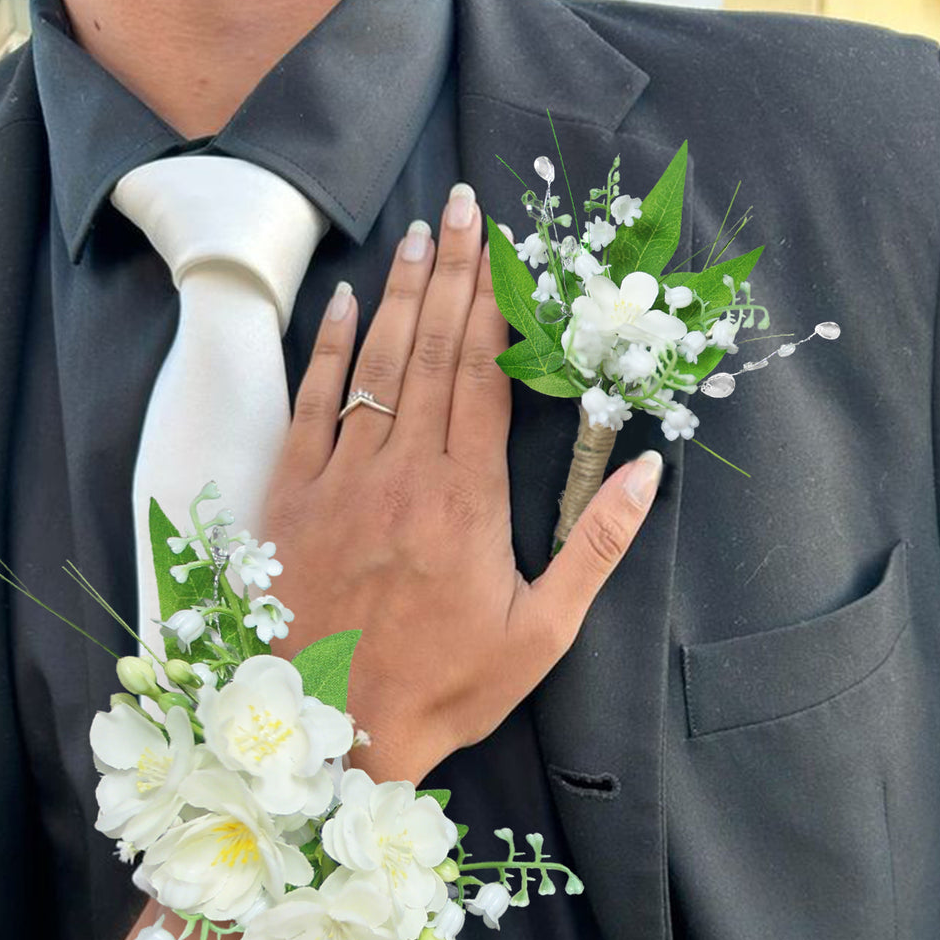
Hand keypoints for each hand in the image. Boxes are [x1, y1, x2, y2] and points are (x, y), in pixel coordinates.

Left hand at [263, 184, 663, 784]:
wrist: (332, 733)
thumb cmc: (447, 687)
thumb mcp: (542, 632)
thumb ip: (596, 546)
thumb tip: (648, 472)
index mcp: (467, 498)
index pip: (485, 375)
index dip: (496, 303)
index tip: (505, 248)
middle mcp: (403, 471)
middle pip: (433, 350)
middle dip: (452, 272)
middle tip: (464, 206)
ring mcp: (341, 478)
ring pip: (375, 364)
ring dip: (398, 294)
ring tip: (418, 235)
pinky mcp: (291, 498)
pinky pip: (311, 405)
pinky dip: (328, 350)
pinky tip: (343, 304)